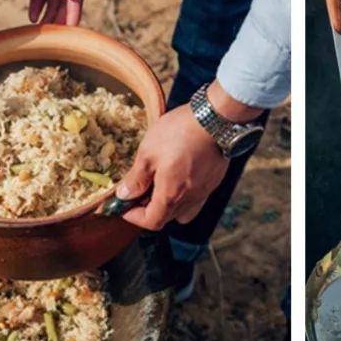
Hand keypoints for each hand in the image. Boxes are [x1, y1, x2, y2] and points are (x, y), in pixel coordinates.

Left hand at [116, 103, 229, 230]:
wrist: (215, 119)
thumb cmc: (180, 133)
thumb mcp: (148, 153)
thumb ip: (136, 178)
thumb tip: (125, 194)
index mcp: (170, 196)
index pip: (151, 221)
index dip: (134, 217)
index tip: (125, 205)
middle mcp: (189, 200)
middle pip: (166, 217)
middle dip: (149, 208)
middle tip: (139, 190)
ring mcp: (204, 192)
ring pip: (183, 210)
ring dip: (168, 203)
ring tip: (160, 183)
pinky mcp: (213, 181)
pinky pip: (196, 198)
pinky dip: (184, 194)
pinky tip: (179, 175)